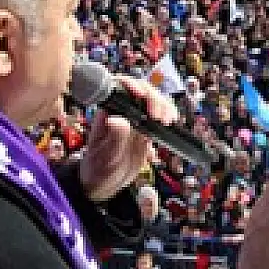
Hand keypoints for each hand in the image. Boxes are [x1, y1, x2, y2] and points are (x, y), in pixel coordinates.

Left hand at [80, 76, 178, 200]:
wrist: (104, 183)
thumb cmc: (99, 169)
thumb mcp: (106, 156)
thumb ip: (114, 137)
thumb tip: (118, 119)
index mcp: (107, 111)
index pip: (119, 86)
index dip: (132, 85)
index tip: (142, 96)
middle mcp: (122, 110)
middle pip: (141, 91)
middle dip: (154, 99)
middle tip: (159, 117)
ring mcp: (135, 118)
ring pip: (153, 101)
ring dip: (164, 106)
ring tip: (167, 121)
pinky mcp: (146, 127)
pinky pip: (160, 114)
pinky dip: (168, 116)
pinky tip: (170, 125)